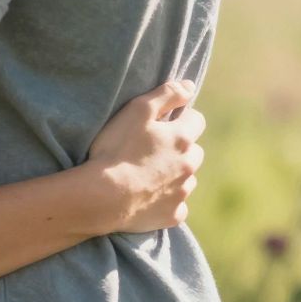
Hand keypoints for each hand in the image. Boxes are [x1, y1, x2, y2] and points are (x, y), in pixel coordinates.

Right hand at [79, 79, 204, 232]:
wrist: (104, 196)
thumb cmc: (117, 148)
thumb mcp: (138, 110)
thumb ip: (167, 94)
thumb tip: (190, 86)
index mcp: (182, 138)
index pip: (196, 120)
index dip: (182, 118)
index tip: (164, 123)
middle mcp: (188, 165)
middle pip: (195, 152)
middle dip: (181, 149)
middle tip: (154, 150)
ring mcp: (181, 192)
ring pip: (187, 179)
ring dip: (175, 174)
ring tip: (148, 174)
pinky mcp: (172, 215)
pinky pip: (178, 207)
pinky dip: (168, 201)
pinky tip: (149, 197)